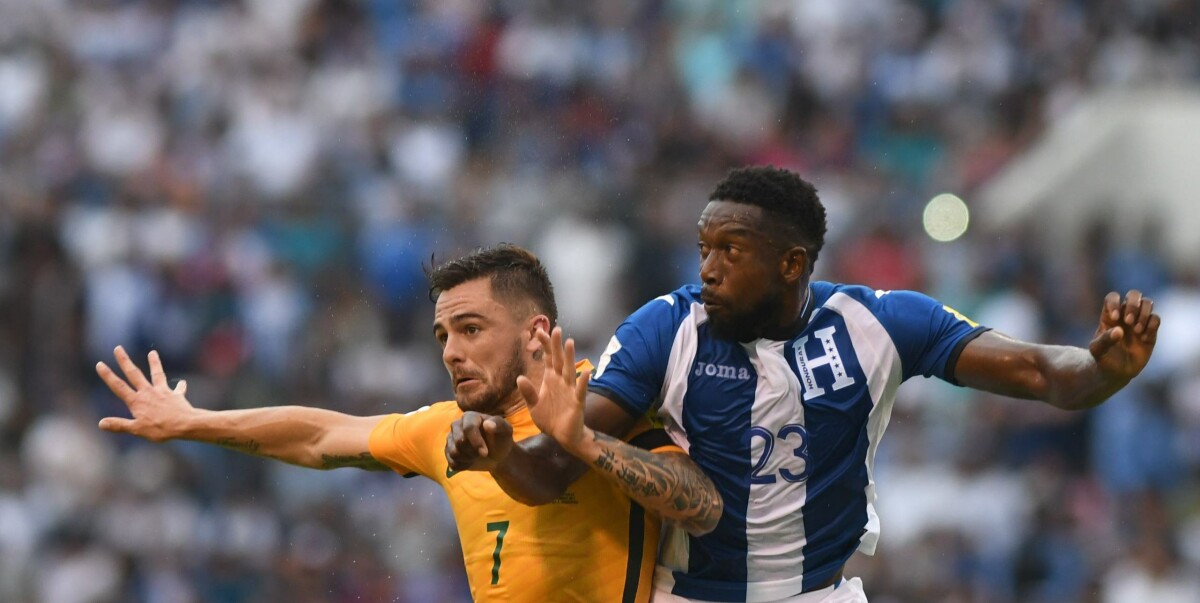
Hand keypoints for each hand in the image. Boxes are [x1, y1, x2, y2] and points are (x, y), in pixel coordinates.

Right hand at [95, 346, 193, 441]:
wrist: (185, 425)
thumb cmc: (160, 429)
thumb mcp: (137, 429)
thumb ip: (119, 425)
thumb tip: (101, 423)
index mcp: (137, 401)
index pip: (119, 386)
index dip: (108, 376)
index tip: (99, 364)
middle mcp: (149, 393)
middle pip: (134, 374)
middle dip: (124, 361)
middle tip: (118, 348)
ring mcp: (163, 392)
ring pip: (157, 374)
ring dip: (154, 363)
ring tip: (153, 352)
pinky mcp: (176, 395)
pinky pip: (178, 389)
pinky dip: (180, 386)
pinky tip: (182, 382)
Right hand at [446, 411, 513, 471]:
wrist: (497, 454)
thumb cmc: (501, 439)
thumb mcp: (506, 430)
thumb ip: (499, 424)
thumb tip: (487, 424)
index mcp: (470, 417)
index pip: (468, 428)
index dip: (476, 441)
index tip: (485, 452)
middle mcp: (457, 425)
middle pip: (459, 441)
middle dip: (473, 451)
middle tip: (483, 453)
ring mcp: (451, 439)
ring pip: (454, 452)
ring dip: (468, 459)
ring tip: (477, 456)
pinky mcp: (448, 451)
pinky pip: (451, 462)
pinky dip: (463, 465)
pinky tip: (471, 461)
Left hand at [517, 327, 589, 453]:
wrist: (563, 436)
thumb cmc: (550, 419)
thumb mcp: (534, 406)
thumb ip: (528, 392)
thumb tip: (520, 377)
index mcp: (550, 380)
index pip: (548, 359)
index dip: (545, 346)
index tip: (539, 331)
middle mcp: (561, 382)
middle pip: (559, 360)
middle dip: (557, 346)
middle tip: (556, 329)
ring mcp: (570, 391)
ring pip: (570, 371)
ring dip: (570, 358)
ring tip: (570, 343)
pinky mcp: (577, 402)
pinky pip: (580, 391)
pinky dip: (583, 382)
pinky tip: (587, 372)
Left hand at [1089, 290, 1160, 382]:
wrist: (1116, 372)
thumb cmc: (1103, 358)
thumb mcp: (1097, 351)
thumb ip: (1104, 340)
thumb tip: (1119, 331)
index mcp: (1109, 315)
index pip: (1113, 297)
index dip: (1115, 303)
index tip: (1115, 318)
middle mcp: (1125, 315)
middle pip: (1134, 294)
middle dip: (1133, 305)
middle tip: (1128, 322)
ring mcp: (1139, 321)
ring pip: (1148, 303)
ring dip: (1143, 314)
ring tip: (1136, 331)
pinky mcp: (1151, 331)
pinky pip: (1156, 318)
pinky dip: (1152, 325)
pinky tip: (1144, 338)